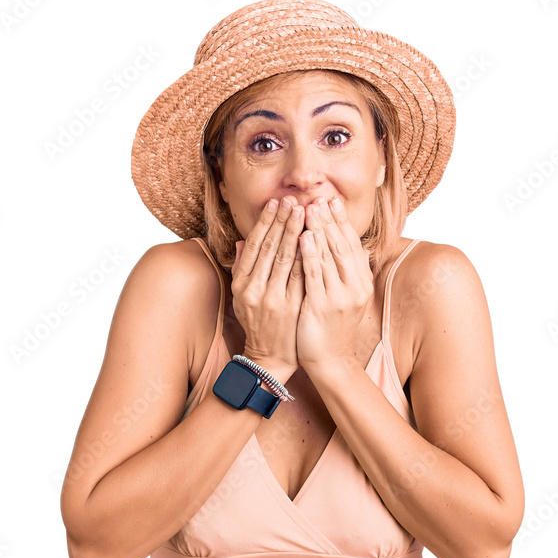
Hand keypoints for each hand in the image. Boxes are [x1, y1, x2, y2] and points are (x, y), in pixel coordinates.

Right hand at [230, 196, 304, 378]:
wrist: (268, 357)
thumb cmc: (257, 323)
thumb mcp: (242, 297)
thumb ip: (242, 268)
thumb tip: (243, 241)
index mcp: (242, 284)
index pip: (255, 246)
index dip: (266, 222)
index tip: (277, 203)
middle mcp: (255, 289)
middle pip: (271, 248)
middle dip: (284, 221)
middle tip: (295, 199)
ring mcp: (274, 299)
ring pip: (287, 259)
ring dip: (297, 232)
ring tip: (306, 211)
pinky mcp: (291, 307)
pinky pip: (302, 276)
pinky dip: (308, 256)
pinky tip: (316, 239)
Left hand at [296, 196, 374, 369]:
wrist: (330, 361)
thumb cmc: (332, 328)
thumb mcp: (346, 298)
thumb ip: (347, 273)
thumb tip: (352, 249)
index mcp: (361, 283)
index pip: (352, 245)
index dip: (341, 222)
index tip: (331, 201)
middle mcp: (355, 287)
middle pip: (341, 245)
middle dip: (329, 220)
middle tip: (318, 197)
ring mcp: (340, 297)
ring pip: (329, 256)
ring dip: (319, 229)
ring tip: (309, 208)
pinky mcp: (323, 306)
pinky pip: (315, 274)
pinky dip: (310, 253)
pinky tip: (303, 236)